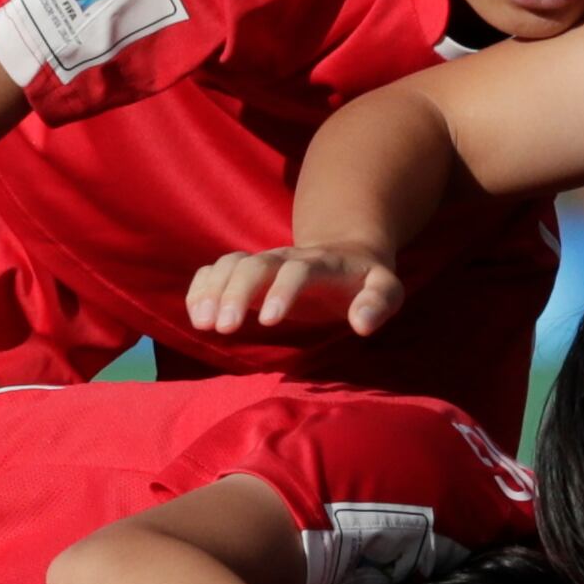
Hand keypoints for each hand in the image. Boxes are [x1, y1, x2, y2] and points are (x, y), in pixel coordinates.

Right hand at [187, 243, 406, 337]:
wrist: (347, 255)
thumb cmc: (365, 280)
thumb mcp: (386, 288)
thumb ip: (379, 302)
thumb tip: (363, 324)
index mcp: (322, 262)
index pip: (297, 270)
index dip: (281, 291)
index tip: (268, 323)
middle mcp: (288, 258)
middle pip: (255, 265)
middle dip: (235, 293)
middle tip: (223, 328)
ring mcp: (265, 263)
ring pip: (231, 265)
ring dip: (213, 291)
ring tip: (203, 324)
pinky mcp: (248, 272)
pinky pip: (217, 270)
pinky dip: (203, 287)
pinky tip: (196, 314)